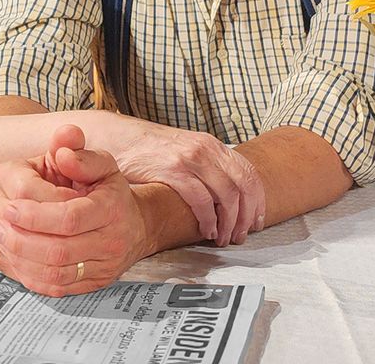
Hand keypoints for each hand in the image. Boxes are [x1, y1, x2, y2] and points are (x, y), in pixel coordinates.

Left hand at [0, 125, 150, 296]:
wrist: (135, 227)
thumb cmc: (109, 191)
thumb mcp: (101, 164)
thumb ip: (79, 154)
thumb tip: (62, 151)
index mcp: (110, 208)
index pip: (69, 218)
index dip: (35, 215)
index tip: (10, 206)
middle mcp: (109, 241)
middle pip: (58, 250)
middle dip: (22, 239)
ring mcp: (101, 267)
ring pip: (54, 274)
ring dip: (21, 259)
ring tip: (2, 238)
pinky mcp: (90, 284)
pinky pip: (56, 288)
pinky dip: (30, 276)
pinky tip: (15, 258)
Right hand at [112, 120, 264, 246]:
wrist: (117, 136)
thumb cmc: (149, 150)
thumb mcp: (185, 150)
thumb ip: (205, 166)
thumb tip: (228, 196)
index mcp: (212, 145)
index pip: (249, 173)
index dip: (258, 201)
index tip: (257, 222)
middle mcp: (206, 149)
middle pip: (244, 186)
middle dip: (247, 216)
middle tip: (241, 236)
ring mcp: (190, 159)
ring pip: (227, 195)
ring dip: (230, 223)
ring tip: (223, 238)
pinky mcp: (172, 171)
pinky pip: (201, 200)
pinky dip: (209, 219)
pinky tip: (207, 230)